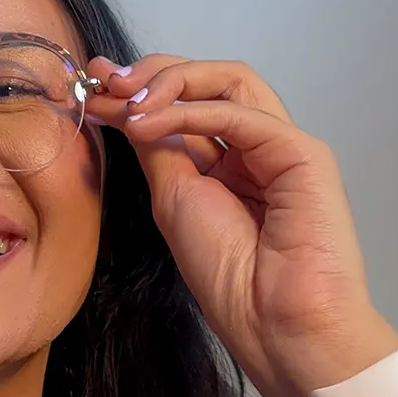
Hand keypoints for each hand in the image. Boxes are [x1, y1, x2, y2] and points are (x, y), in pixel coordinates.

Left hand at [85, 53, 397, 396]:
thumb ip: (157, 150)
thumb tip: (127, 108)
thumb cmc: (229, 277)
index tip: (94, 83)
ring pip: (231, 80)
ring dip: (173, 80)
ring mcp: (281, 146)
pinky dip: (189, 110)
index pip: (185, 105)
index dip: (139, 89)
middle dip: (152, 73)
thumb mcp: (173, 200)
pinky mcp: (303, 153)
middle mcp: (255, 147)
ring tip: (129, 99)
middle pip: (210, 80)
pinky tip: (149, 123)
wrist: (273, 324)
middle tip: (108, 80)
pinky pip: (239, 114)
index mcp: (228, 162)